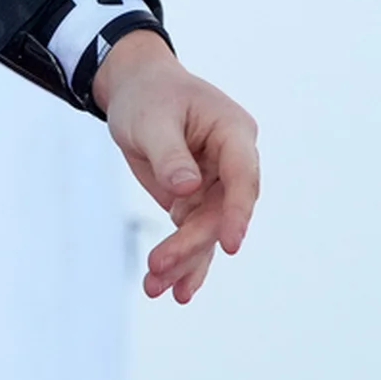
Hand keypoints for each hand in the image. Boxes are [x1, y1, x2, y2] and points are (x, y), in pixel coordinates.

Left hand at [90, 30, 259, 303]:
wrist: (136, 90)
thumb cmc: (148, 96)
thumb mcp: (151, 119)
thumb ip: (170, 154)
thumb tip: (187, 190)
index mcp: (234, 133)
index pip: (244, 177)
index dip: (238, 211)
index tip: (230, 244)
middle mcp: (232, 162)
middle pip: (221, 212)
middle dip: (191, 244)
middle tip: (158, 268)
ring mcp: (216, 183)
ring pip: (208, 229)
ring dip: (185, 260)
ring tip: (156, 288)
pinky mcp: (197, 198)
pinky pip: (195, 232)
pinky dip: (184, 259)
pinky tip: (175, 289)